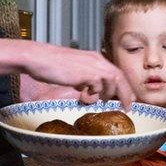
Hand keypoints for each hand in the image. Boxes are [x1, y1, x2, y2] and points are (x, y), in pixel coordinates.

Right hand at [20, 41, 134, 108]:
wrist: (38, 58)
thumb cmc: (52, 64)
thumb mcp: (74, 70)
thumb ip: (84, 78)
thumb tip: (88, 89)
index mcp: (95, 57)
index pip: (116, 71)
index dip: (123, 86)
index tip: (127, 98)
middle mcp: (97, 60)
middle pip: (120, 76)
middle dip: (125, 93)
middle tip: (127, 107)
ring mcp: (92, 66)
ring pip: (112, 82)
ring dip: (106, 94)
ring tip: (97, 99)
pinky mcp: (85, 74)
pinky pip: (97, 88)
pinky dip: (92, 95)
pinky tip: (81, 94)